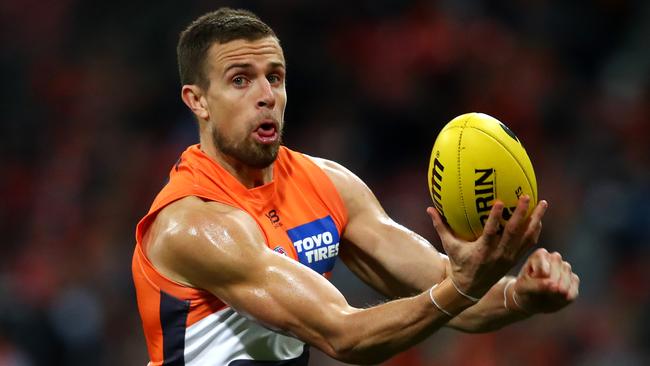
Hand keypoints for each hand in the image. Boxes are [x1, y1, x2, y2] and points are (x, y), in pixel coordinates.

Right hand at [427, 195, 547, 297]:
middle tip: (526, 196)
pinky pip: (529, 243)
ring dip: (535, 220)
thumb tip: (429, 209)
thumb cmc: (458, 263)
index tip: (500, 202)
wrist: (470, 288)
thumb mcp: (449, 246)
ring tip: (543, 204)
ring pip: (526, 237)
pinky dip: (534, 231)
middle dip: (521, 213)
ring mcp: (509, 257)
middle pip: (513, 232)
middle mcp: (498, 254)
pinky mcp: (515, 259)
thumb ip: (440, 226)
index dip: (495, 217)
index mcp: (482, 250)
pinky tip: (538, 219)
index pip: (491, 232)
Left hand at [511, 248, 579, 313]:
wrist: (532, 301)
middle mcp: (554, 258)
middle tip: (542, 290)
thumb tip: (554, 285)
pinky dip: (568, 295)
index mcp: (539, 255)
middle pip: (558, 264)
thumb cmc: (524, 291)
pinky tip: (559, 299)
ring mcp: (565, 268)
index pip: (543, 263)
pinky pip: (575, 285)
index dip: (538, 276)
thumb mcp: (523, 288)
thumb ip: (535, 285)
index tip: (532, 280)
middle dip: (551, 280)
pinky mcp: (573, 279)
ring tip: (550, 295)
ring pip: (568, 273)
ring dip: (560, 288)